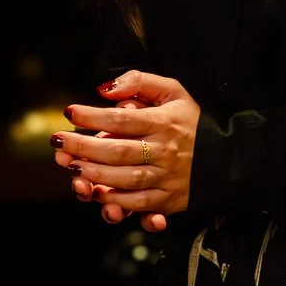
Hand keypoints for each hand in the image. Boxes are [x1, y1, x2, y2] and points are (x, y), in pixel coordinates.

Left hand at [52, 70, 200, 228]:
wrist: (227, 156)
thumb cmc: (192, 120)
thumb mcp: (173, 90)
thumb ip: (140, 82)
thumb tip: (105, 89)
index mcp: (164, 121)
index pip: (123, 119)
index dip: (93, 116)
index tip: (70, 112)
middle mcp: (165, 150)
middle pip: (118, 150)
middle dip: (83, 147)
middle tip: (58, 142)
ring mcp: (167, 177)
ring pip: (125, 179)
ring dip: (94, 174)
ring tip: (71, 167)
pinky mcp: (169, 200)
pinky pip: (139, 203)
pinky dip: (116, 201)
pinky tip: (97, 193)